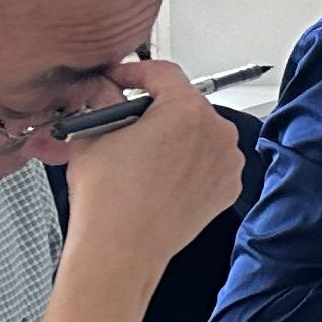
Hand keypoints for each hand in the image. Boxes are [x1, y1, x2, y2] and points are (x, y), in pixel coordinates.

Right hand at [54, 62, 241, 270]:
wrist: (122, 249)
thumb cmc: (108, 200)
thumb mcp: (93, 136)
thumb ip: (103, 102)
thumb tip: (106, 88)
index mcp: (187, 110)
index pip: (162, 73)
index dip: (135, 72)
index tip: (121, 79)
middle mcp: (217, 132)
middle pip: (184, 104)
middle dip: (154, 110)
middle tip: (126, 122)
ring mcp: (228, 161)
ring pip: (199, 134)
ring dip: (174, 137)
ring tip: (142, 155)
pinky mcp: (229, 186)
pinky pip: (209, 162)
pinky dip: (189, 163)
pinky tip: (161, 177)